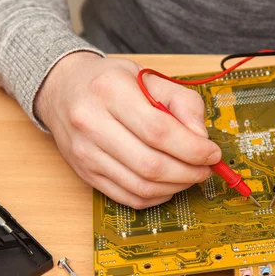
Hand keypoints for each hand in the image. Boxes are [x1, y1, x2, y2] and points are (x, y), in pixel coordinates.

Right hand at [35, 52, 220, 208]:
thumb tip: (201, 138)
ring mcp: (86, 153)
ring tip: (190, 176)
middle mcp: (92, 124)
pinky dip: (156, 197)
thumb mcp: (149, 78)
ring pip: (141, 186)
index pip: (158, 131)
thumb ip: (183, 103)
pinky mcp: (85, 175)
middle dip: (188, 172)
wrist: (62, 90)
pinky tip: (168, 185)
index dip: (192, 148)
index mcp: (110, 92)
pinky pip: (128, 198)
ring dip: (175, 187)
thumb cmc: (110, 83)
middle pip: (151, 164)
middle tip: (205, 169)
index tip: (212, 153)